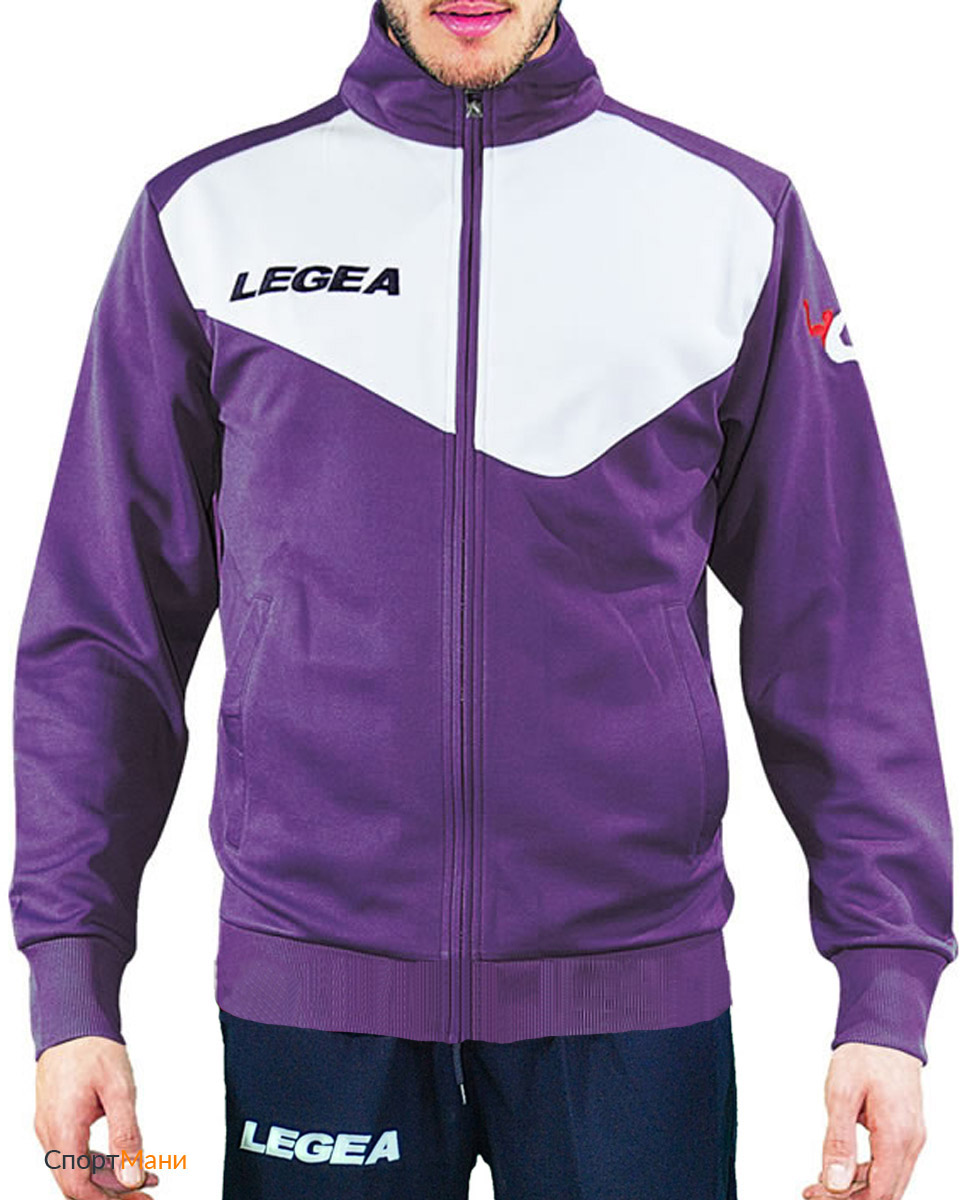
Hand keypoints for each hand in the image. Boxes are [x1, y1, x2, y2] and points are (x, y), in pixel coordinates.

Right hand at [35, 1036, 159, 1197]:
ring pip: (75, 1167)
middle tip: (147, 1191)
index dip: (108, 1199)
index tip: (140, 1196)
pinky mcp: (56, 1117)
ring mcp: (51, 1125)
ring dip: (108, 1176)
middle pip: (76, 1182)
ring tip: (145, 1175)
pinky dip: (98, 1159)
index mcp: (63, 1129)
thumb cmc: (94, 1048)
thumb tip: (132, 1176)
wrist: (73, 1020)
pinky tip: (124, 1156)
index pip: (78, 1186)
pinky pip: (73, 1150)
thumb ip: (126, 1135)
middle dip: (111, 1192)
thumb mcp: (120, 1090)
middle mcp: (51, 1132)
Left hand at [802, 1042, 926, 1199]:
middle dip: (850, 1197)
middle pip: (886, 1193)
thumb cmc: (863, 1057)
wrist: (884, 1032)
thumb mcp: (841, 1095)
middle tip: (813, 1191)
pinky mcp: (906, 1132)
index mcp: (896, 1136)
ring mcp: (911, 1138)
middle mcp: (911, 1142)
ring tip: (820, 1180)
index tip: (816, 1194)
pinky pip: (890, 1164)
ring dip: (857, 1187)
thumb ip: (838, 1142)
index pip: (878, 1192)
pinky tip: (841, 1166)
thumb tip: (833, 1183)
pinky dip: (867, 1172)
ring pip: (889, 1181)